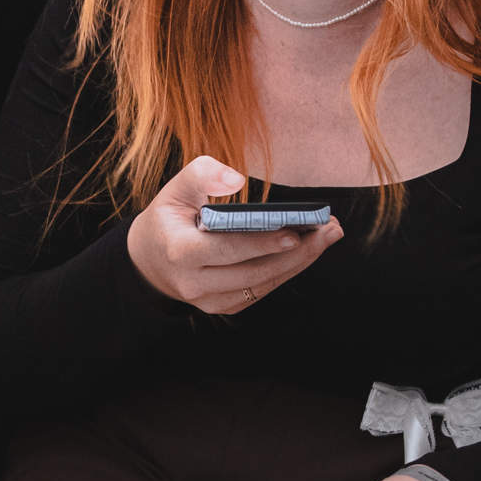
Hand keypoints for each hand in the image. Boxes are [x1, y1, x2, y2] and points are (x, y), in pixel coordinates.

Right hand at [125, 154, 342, 313]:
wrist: (151, 260)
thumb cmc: (168, 219)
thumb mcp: (175, 189)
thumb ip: (202, 174)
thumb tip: (237, 178)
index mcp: (180, 252)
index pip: (228, 249)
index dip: (262, 243)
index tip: (295, 232)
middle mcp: (194, 283)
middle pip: (254, 271)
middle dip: (297, 252)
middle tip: (329, 229)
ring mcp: (210, 300)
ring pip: (262, 284)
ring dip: (299, 262)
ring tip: (327, 236)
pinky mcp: (224, 306)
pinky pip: (261, 291)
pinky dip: (286, 270)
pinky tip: (308, 250)